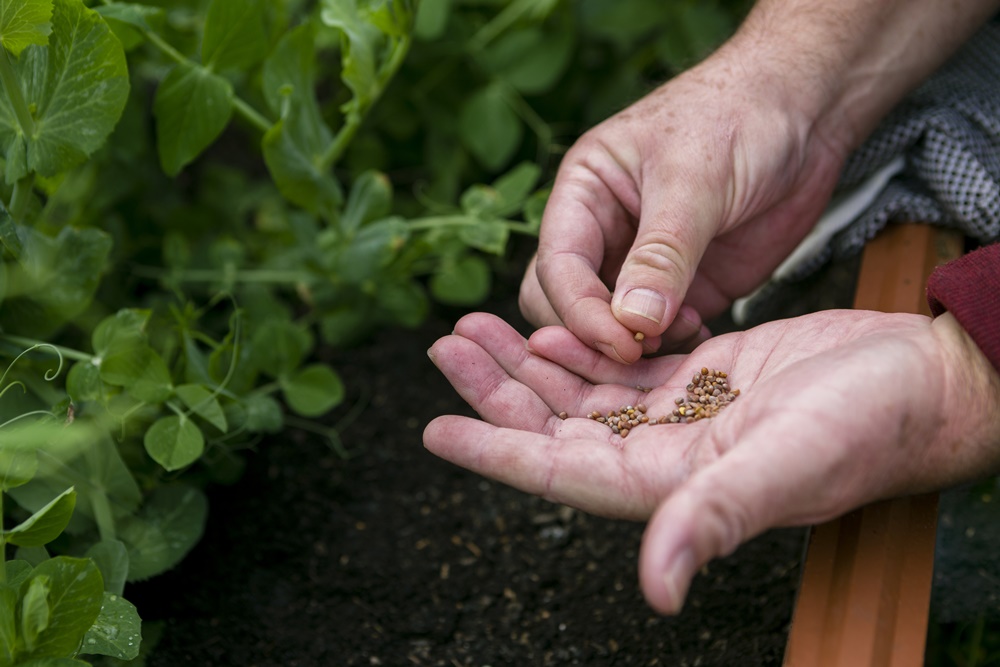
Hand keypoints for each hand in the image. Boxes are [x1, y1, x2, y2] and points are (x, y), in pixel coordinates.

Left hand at [424, 312, 999, 613]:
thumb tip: (657, 587)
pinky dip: (583, 343)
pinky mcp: (701, 378)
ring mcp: (680, 416)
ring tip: (476, 327)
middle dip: (496, 391)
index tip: (437, 430)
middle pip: (557, 426)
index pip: (561, 473)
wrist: (920, 382)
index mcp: (671, 484)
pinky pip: (622, 366)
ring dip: (528, 363)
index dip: (496, 453)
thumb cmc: (870, 426)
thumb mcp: (791, 464)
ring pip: (581, 391)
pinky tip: (553, 322)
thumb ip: (719, 516)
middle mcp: (665, 455)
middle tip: (447, 345)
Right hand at [518, 51, 847, 361]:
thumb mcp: (696, 182)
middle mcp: (602, 231)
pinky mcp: (683, 287)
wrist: (805, 110)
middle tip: (640, 351)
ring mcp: (640, 263)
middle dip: (594, 335)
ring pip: (608, 325)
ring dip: (636, 343)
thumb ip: (663, 254)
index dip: (580, 311)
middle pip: (563, 303)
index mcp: (583, 193)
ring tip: (683, 332)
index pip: (558, 265)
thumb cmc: (739, 117)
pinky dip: (671, 344)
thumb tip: (631, 322)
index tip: (620, 343)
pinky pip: (658, 332)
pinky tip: (701, 334)